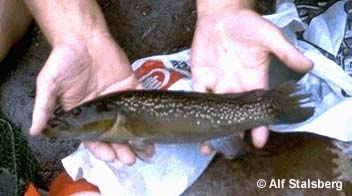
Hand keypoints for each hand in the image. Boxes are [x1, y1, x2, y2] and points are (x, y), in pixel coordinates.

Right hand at [30, 32, 141, 163]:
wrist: (81, 37)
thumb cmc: (63, 61)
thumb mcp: (49, 84)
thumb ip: (44, 107)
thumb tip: (34, 132)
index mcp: (83, 113)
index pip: (92, 137)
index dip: (101, 149)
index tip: (111, 158)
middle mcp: (102, 109)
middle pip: (114, 133)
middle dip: (122, 148)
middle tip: (130, 159)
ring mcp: (117, 97)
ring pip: (129, 121)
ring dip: (137, 136)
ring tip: (146, 150)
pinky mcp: (130, 84)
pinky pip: (140, 99)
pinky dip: (147, 111)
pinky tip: (153, 124)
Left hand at [191, 6, 311, 150]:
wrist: (222, 16)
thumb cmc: (248, 25)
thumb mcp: (269, 37)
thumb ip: (286, 51)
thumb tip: (308, 66)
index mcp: (254, 80)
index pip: (258, 107)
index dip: (260, 124)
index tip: (259, 140)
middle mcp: (236, 86)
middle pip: (236, 114)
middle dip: (234, 132)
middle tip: (230, 150)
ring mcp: (218, 83)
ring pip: (215, 110)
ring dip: (212, 127)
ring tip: (208, 147)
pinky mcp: (201, 77)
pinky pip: (198, 95)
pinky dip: (196, 108)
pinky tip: (193, 123)